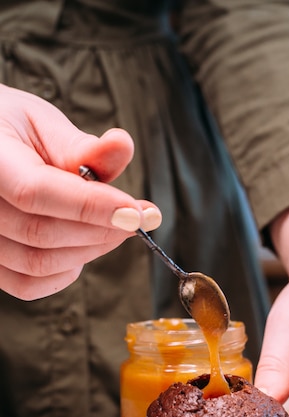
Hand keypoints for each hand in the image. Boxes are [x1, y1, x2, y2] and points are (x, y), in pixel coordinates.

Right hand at [0, 85, 160, 299]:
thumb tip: (122, 146)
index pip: (35, 192)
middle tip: (138, 216)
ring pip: (39, 263)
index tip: (137, 212)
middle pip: (42, 234)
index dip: (91, 206)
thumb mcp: (41, 123)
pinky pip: (28, 285)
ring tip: (114, 227)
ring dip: (90, 250)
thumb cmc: (10, 130)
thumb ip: (80, 145)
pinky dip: (65, 273)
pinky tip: (84, 247)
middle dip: (102, 230)